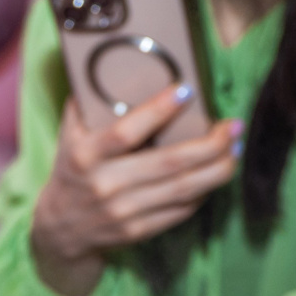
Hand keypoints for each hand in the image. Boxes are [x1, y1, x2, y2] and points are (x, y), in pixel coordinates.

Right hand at [29, 86, 241, 295]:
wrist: (60, 231)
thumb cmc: (71, 172)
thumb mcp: (67, 137)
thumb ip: (84, 105)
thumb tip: (104, 63)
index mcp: (86, 156)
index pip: (126, 132)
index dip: (159, 111)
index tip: (186, 90)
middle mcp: (105, 185)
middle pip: (168, 164)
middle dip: (210, 144)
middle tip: (233, 126)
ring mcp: (122, 212)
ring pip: (182, 190)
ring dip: (217, 169)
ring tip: (236, 149)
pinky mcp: (137, 232)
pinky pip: (179, 211)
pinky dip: (203, 192)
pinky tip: (216, 175)